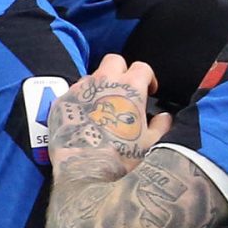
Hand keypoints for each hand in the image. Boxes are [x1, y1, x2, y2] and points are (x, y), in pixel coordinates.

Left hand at [48, 56, 168, 174]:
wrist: (84, 168)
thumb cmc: (120, 155)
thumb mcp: (150, 142)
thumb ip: (160, 124)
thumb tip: (164, 117)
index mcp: (130, 87)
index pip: (142, 67)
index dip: (148, 78)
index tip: (148, 91)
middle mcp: (105, 81)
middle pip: (115, 60)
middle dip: (122, 70)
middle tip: (125, 90)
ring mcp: (81, 88)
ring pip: (93, 75)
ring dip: (101, 85)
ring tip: (104, 106)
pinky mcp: (63, 100)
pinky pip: (75, 92)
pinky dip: (83, 99)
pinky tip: (86, 117)